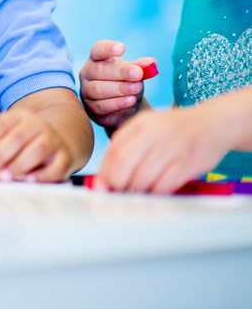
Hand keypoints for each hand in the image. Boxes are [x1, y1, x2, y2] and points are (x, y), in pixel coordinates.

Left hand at [0, 109, 73, 181]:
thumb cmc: (26, 140)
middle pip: (17, 138)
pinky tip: (29, 180)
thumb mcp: (9, 135)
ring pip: (36, 151)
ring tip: (3, 177)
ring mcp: (53, 140)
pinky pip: (55, 167)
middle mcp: (37, 125)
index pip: (1, 124)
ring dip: (18, 165)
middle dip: (0, 155)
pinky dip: (42, 175)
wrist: (63, 138)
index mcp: (20, 117)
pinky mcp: (65, 157)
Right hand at [79, 40, 151, 130]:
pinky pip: (101, 105)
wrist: (126, 106)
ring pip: (98, 89)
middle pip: (98, 70)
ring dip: (120, 89)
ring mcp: (86, 90)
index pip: (98, 49)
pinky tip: (131, 100)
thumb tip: (151, 62)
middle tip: (138, 74)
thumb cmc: (128, 83)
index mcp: (98, 59)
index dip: (108, 48)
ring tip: (136, 89)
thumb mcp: (135, 73)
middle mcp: (88, 73)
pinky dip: (117, 103)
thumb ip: (141, 67)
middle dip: (120, 72)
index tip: (122, 48)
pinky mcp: (90, 108)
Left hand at [95, 105, 228, 193]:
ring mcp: (174, 146)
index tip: (102, 186)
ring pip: (144, 175)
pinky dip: (156, 192)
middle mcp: (155, 132)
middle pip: (124, 161)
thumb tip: (105, 177)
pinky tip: (154, 193)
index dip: (105, 171)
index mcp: (140, 123)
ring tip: (136, 194)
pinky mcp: (190, 161)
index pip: (114, 149)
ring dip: (136, 190)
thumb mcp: (149, 129)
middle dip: (116, 182)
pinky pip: (166, 182)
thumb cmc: (176, 131)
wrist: (215, 123)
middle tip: (117, 193)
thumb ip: (127, 148)